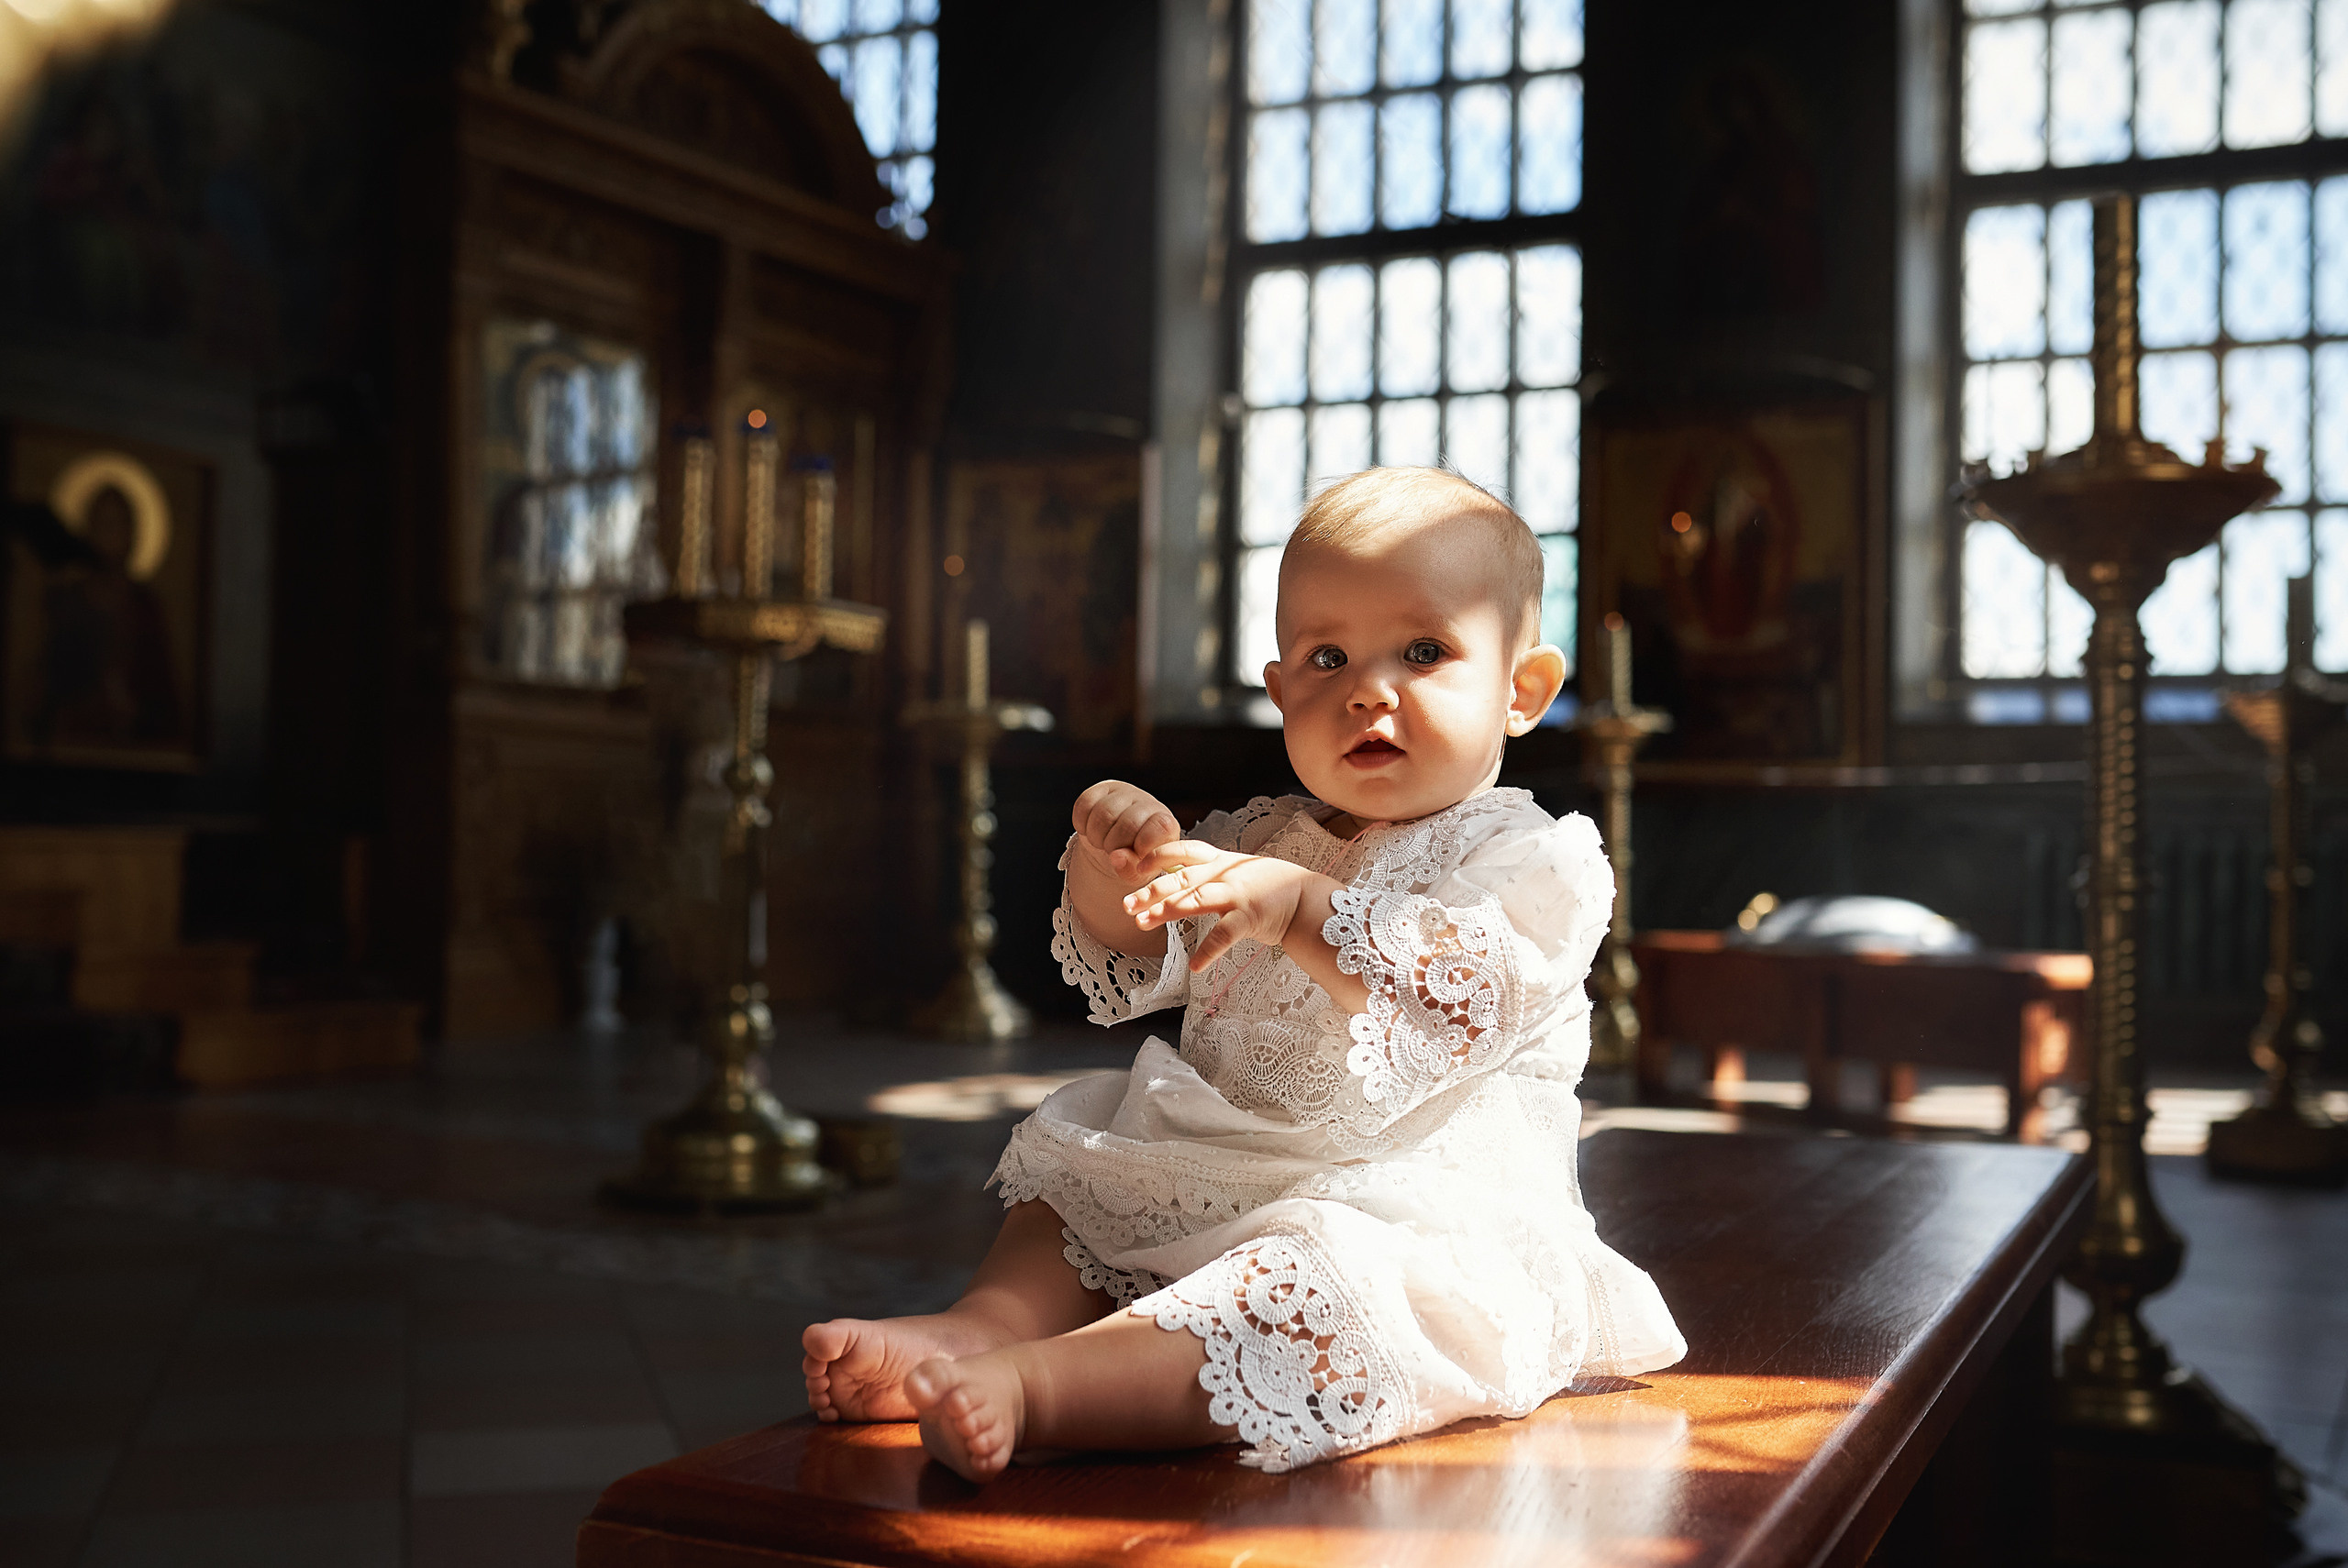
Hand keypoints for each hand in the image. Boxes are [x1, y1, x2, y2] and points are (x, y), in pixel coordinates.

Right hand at [1070, 780, 1180, 881]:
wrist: (1114, 846)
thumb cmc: (1132, 861)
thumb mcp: (1137, 873)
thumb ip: (1130, 870)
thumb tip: (1117, 857)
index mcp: (1166, 825)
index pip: (1161, 827)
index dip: (1145, 845)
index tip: (1136, 859)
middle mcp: (1148, 803)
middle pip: (1128, 823)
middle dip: (1115, 845)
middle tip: (1113, 851)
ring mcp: (1126, 793)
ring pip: (1104, 813)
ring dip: (1096, 836)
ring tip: (1102, 842)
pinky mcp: (1103, 788)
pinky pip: (1085, 804)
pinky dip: (1082, 824)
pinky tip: (1091, 830)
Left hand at [1122, 840, 1329, 972]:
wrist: (1307, 899)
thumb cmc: (1267, 888)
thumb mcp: (1235, 872)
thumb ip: (1206, 874)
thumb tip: (1170, 879)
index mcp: (1220, 861)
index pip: (1184, 850)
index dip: (1158, 855)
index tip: (1134, 865)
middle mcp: (1226, 873)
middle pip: (1181, 878)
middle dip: (1150, 890)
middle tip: (1125, 904)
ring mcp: (1238, 894)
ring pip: (1196, 900)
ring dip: (1166, 911)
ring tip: (1142, 922)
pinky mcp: (1251, 917)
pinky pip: (1225, 934)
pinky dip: (1209, 950)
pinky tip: (1194, 965)